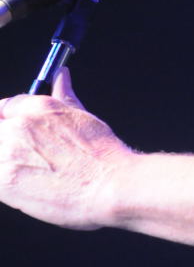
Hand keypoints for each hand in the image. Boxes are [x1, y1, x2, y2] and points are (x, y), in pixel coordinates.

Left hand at [0, 68, 130, 228]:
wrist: (110, 186)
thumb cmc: (102, 158)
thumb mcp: (82, 118)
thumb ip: (64, 96)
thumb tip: (61, 77)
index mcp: (38, 107)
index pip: (3, 107)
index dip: (6, 123)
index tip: (10, 135)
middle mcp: (19, 125)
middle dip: (5, 145)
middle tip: (27, 159)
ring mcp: (8, 152)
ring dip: (6, 163)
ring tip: (31, 176)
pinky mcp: (4, 180)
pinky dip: (6, 186)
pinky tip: (28, 189)